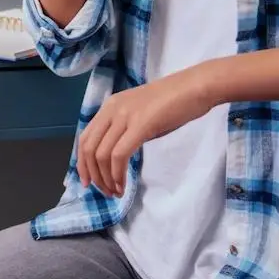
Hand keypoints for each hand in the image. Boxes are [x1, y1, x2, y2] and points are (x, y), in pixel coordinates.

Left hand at [77, 67, 214, 196]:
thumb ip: (125, 129)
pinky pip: (119, 155)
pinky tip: (123, 185)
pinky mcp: (140, 125)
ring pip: (101, 154)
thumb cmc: (173, 102)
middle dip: (93, 175)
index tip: (88, 182)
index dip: (82, 163)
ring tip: (116, 191)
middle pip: (89, 148)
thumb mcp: (140, 113)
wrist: (195, 87)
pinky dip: (117, 174)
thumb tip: (117, 156)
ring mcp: (125, 116)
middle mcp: (112, 109)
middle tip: (105, 192)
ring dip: (106, 179)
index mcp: (110, 106)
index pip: (85, 138)